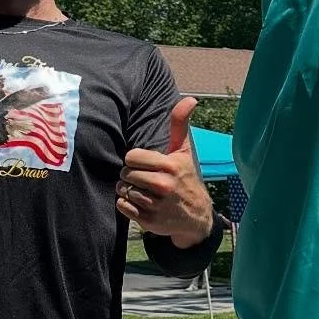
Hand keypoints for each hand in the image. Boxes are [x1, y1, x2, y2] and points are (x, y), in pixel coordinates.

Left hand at [116, 97, 214, 245]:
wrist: (196, 216)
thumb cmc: (185, 178)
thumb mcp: (184, 152)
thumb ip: (180, 124)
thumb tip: (190, 98)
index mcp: (171, 166)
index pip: (132, 157)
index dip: (135, 160)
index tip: (145, 165)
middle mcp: (164, 185)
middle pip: (126, 174)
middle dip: (131, 176)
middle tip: (143, 179)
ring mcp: (156, 204)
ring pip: (123, 190)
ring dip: (128, 190)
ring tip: (142, 191)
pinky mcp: (149, 220)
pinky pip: (122, 206)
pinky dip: (126, 204)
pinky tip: (140, 203)